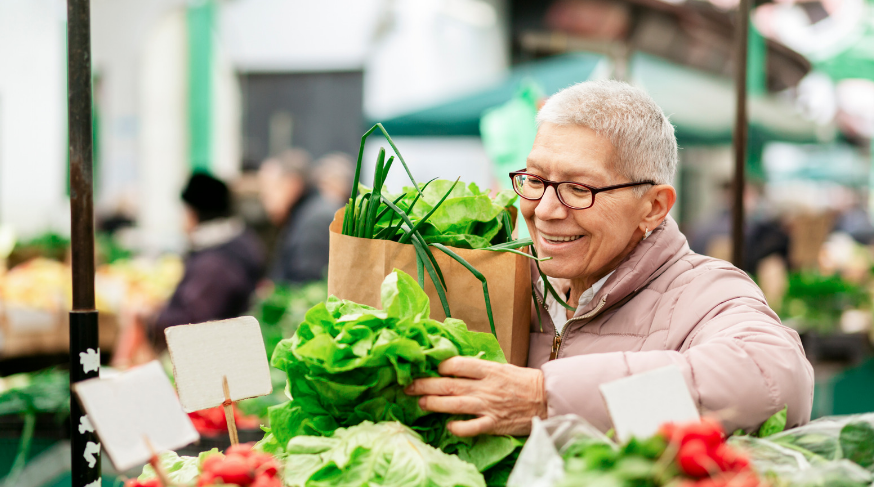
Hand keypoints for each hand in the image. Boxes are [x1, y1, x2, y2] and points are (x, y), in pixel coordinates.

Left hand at [404, 356, 546, 436]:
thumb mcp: (501, 367)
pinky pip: (471, 427)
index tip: (428, 368)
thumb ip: (479, 368)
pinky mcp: (493, 423)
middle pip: (448, 384)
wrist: (546, 398)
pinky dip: (458, 427)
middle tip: (408, 386)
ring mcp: (488, 406)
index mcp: (488, 369)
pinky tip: (449, 426)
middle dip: (424, 385)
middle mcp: (485, 387)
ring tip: (420, 403)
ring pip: (454, 405)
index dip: (438, 366)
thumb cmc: (523, 381)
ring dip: (433, 404)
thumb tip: (454, 366)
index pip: (456, 364)